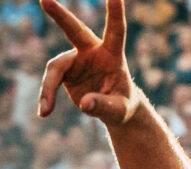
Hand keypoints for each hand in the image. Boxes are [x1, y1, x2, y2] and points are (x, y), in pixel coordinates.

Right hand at [38, 0, 140, 124]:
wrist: (114, 109)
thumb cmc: (122, 106)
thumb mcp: (119, 110)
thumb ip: (104, 105)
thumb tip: (84, 104)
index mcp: (113, 56)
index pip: (115, 31)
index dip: (115, 14)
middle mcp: (92, 52)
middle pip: (74, 31)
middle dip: (60, 16)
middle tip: (45, 0)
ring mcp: (76, 60)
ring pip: (56, 67)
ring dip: (49, 89)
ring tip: (45, 110)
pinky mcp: (65, 70)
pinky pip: (51, 81)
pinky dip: (47, 96)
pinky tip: (44, 112)